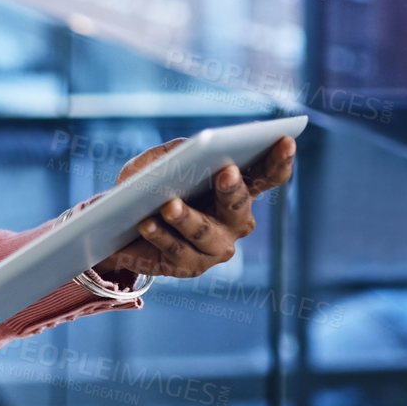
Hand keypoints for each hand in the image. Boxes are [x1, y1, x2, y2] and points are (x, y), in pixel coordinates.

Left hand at [90, 135, 296, 281]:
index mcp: (237, 188)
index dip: (279, 160)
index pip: (266, 175)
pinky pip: (176, 250)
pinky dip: (161, 236)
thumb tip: (192, 148)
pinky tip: (146, 224)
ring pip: (206, 232)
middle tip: (226, 172)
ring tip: (169, 206)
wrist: (121, 226)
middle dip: (233, 189)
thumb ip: (177, 151)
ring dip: (188, 218)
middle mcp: (235, 220)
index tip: (285, 140)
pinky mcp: (190, 266)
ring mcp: (216, 246)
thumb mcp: (158, 161)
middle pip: (239, 205)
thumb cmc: (150, 185)